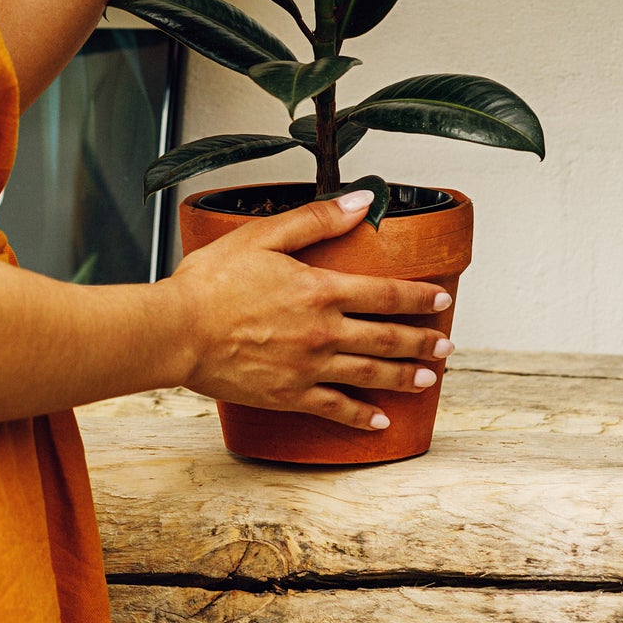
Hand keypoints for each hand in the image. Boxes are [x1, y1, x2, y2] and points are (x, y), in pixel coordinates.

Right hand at [165, 191, 451, 431]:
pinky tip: (379, 420)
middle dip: (422, 341)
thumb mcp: (262, 236)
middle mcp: (323, 332)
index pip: (385, 294)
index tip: (441, 300)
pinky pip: (335, 408)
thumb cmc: (209, 282)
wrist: (177, 332)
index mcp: (319, 291)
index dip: (419, 298)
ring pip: (370, 374)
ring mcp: (308, 368)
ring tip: (428, 379)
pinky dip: (361, 416)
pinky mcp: (289, 395)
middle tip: (446, 345)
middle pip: (387, 338)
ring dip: (404, 377)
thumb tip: (360, 202)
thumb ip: (315, 220)